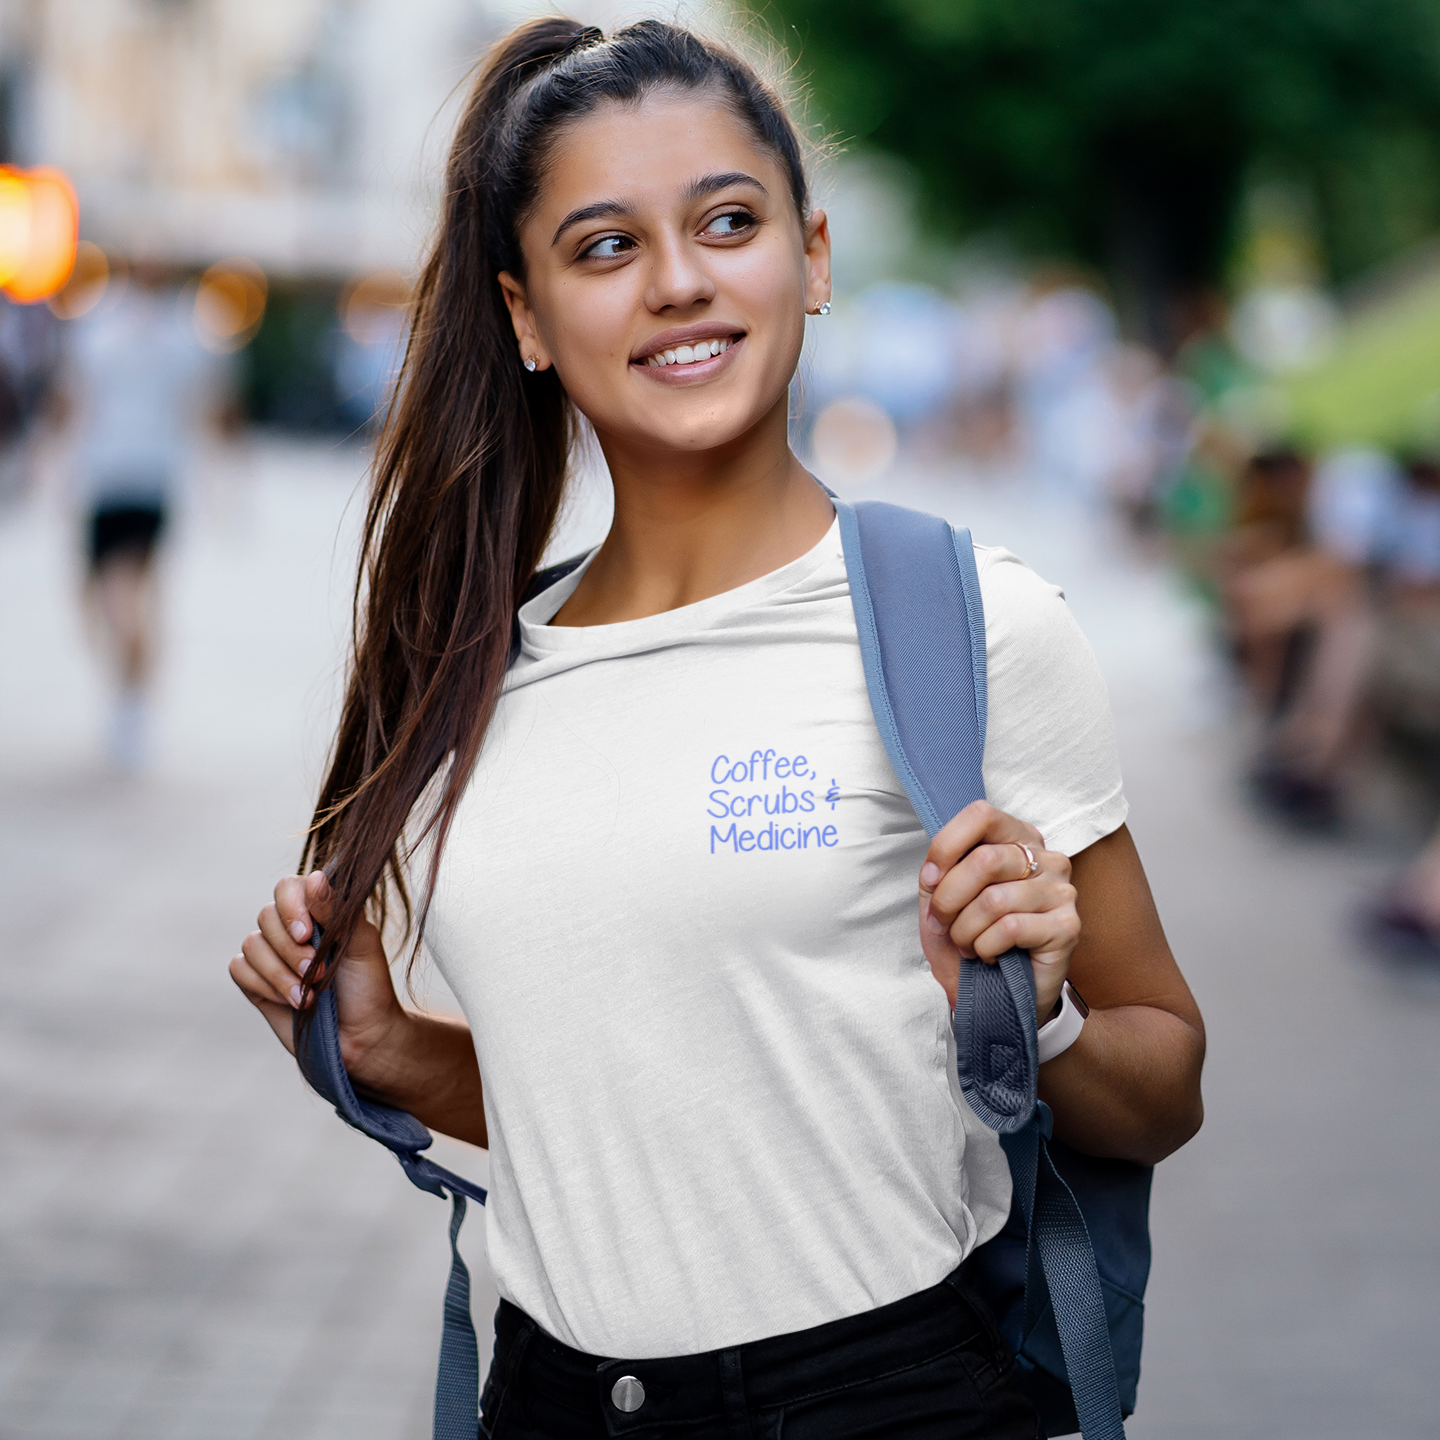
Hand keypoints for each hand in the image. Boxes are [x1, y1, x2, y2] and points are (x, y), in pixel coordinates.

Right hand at [228, 870, 405, 1077]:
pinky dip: (264, 985)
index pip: (288, 888)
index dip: (291, 907)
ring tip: (310, 997)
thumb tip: (314, 877)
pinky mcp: (257, 982)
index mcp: (319, 910)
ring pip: (251, 944)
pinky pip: (240, 969)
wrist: (362, 1037)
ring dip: (280, 974)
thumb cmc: (368, 986)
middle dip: (290, 950)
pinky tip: (291, 1002)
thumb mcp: (362, 944)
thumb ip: (338, 911)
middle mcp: (291, 928)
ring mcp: (272, 954)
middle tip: (319, 974)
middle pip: (266, 916)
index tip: (307, 934)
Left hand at [917, 800, 1078, 1023]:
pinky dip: (986, 947)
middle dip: (949, 899)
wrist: (998, 995)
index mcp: (1017, 839)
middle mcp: (1046, 858)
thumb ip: (940, 872)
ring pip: (994, 899)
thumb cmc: (972, 939)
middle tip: (943, 924)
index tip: (930, 880)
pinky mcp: (1067, 926)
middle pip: (985, 860)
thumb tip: (935, 870)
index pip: (981, 815)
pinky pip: (1010, 928)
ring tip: (967, 944)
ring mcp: (1061, 891)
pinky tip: (990, 955)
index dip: (946, 847)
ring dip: (965, 930)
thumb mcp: (943, 898)